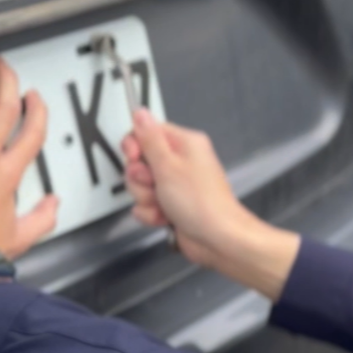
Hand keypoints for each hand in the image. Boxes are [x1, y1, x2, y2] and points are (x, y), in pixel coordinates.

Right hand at [122, 110, 299, 299]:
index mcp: (184, 144)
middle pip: (140, 161)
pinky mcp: (171, 205)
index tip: (135, 158)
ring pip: (141, 185)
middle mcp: (181, 162)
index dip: (135, 146)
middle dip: (141, 178)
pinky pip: (146, 205)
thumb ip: (150, 138)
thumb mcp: (168, 165)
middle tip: (155, 185)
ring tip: (164, 204)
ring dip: (146, 198)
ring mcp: (175, 185)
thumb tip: (140, 112)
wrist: (218, 239)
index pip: (147, 132)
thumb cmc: (201, 203)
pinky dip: (151, 213)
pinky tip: (165, 218)